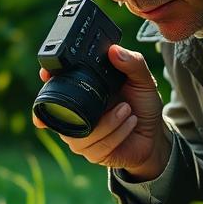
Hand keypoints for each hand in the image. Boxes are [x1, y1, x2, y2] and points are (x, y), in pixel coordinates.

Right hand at [33, 44, 170, 180]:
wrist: (155, 135)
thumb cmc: (142, 105)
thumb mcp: (142, 80)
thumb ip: (132, 63)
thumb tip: (114, 50)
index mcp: (82, 93)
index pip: (55, 87)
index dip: (48, 81)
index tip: (47, 74)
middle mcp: (77, 114)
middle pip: (60, 113)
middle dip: (83, 106)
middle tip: (110, 97)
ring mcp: (81, 136)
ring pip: (80, 133)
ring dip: (108, 121)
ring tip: (127, 110)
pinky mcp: (92, 154)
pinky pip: (96, 146)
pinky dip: (116, 133)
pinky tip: (129, 124)